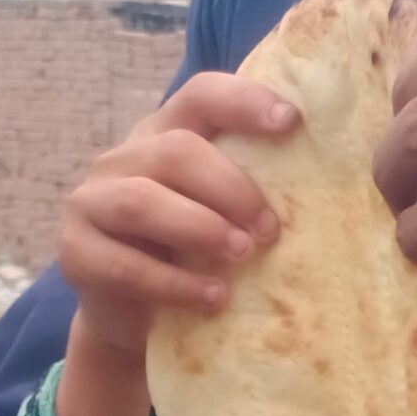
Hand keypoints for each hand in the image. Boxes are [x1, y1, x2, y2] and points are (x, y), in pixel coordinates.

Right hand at [58, 72, 296, 358]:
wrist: (135, 319)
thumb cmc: (194, 256)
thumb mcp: (222, 215)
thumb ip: (252, 190)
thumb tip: (341, 179)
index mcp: (164, 135)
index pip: (200, 96)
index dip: (243, 102)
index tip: (291, 122)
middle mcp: (123, 158)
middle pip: (173, 150)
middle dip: (228, 186)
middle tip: (271, 229)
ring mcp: (91, 202)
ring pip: (140, 200)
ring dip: (198, 227)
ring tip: (242, 256)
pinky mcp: (76, 252)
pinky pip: (122, 263)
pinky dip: (172, 282)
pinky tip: (213, 297)